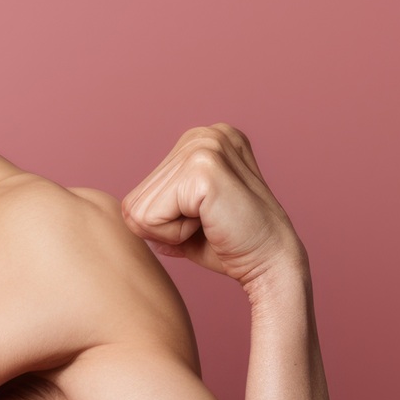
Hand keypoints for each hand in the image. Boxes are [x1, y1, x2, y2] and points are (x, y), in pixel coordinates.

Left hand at [122, 124, 302, 288]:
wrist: (273, 265)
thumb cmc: (234, 246)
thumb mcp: (188, 221)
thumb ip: (158, 210)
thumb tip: (126, 214)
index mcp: (203, 140)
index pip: (144, 188)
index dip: (166, 218)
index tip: (207, 219)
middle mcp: (205, 134)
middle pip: (137, 196)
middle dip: (164, 225)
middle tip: (208, 225)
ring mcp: (205, 147)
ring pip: (140, 208)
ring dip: (169, 230)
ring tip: (210, 224)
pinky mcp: (202, 170)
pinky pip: (151, 217)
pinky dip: (174, 234)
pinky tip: (210, 226)